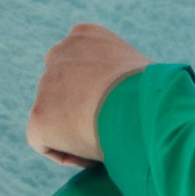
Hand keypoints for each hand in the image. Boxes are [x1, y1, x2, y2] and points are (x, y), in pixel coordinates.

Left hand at [28, 22, 149, 165]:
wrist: (137, 105)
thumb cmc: (155, 93)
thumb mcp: (147, 72)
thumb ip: (130, 78)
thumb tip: (141, 100)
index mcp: (85, 35)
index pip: (82, 63)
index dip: (98, 91)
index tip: (118, 112)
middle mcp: (59, 53)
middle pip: (64, 88)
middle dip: (81, 108)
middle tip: (109, 130)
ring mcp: (45, 84)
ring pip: (54, 115)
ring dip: (74, 131)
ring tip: (105, 146)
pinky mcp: (39, 116)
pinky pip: (43, 141)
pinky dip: (65, 153)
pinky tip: (92, 159)